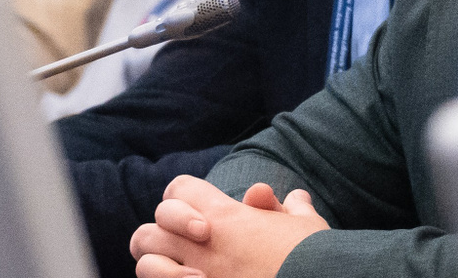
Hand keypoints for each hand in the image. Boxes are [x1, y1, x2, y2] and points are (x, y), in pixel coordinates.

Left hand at [130, 176, 326, 277]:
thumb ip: (290, 208)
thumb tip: (289, 197)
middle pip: (150, 231)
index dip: (184, 197)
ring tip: (182, 272)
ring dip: (158, 267)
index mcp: (225, 216)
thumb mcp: (305, 225)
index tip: (202, 217)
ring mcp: (196, 275)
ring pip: (146, 265)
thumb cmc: (311, 257)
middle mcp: (202, 245)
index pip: (178, 189)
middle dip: (161, 236)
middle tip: (185, 247)